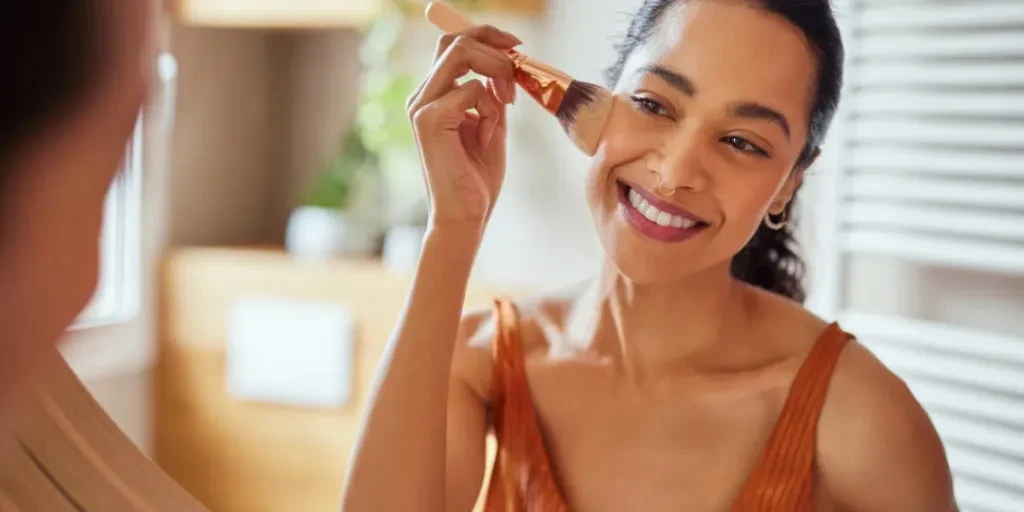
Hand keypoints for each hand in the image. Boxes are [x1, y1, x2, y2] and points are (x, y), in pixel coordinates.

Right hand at [406, 24, 520, 234]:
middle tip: (520, 68)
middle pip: (454, 40)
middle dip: (494, 46)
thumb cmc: (476, 179)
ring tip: (507, 107)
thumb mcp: (491, 126)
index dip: (486, 36)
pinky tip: (488, 138)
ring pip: (461, 55)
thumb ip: (493, 96)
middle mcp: (421, 96)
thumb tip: (509, 66)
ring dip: (496, 75)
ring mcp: (421, 106)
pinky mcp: (429, 120)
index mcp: (432, 96)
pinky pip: (472, 90)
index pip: (452, 44)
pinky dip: (491, 110)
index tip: (517, 47)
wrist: (465, 217)